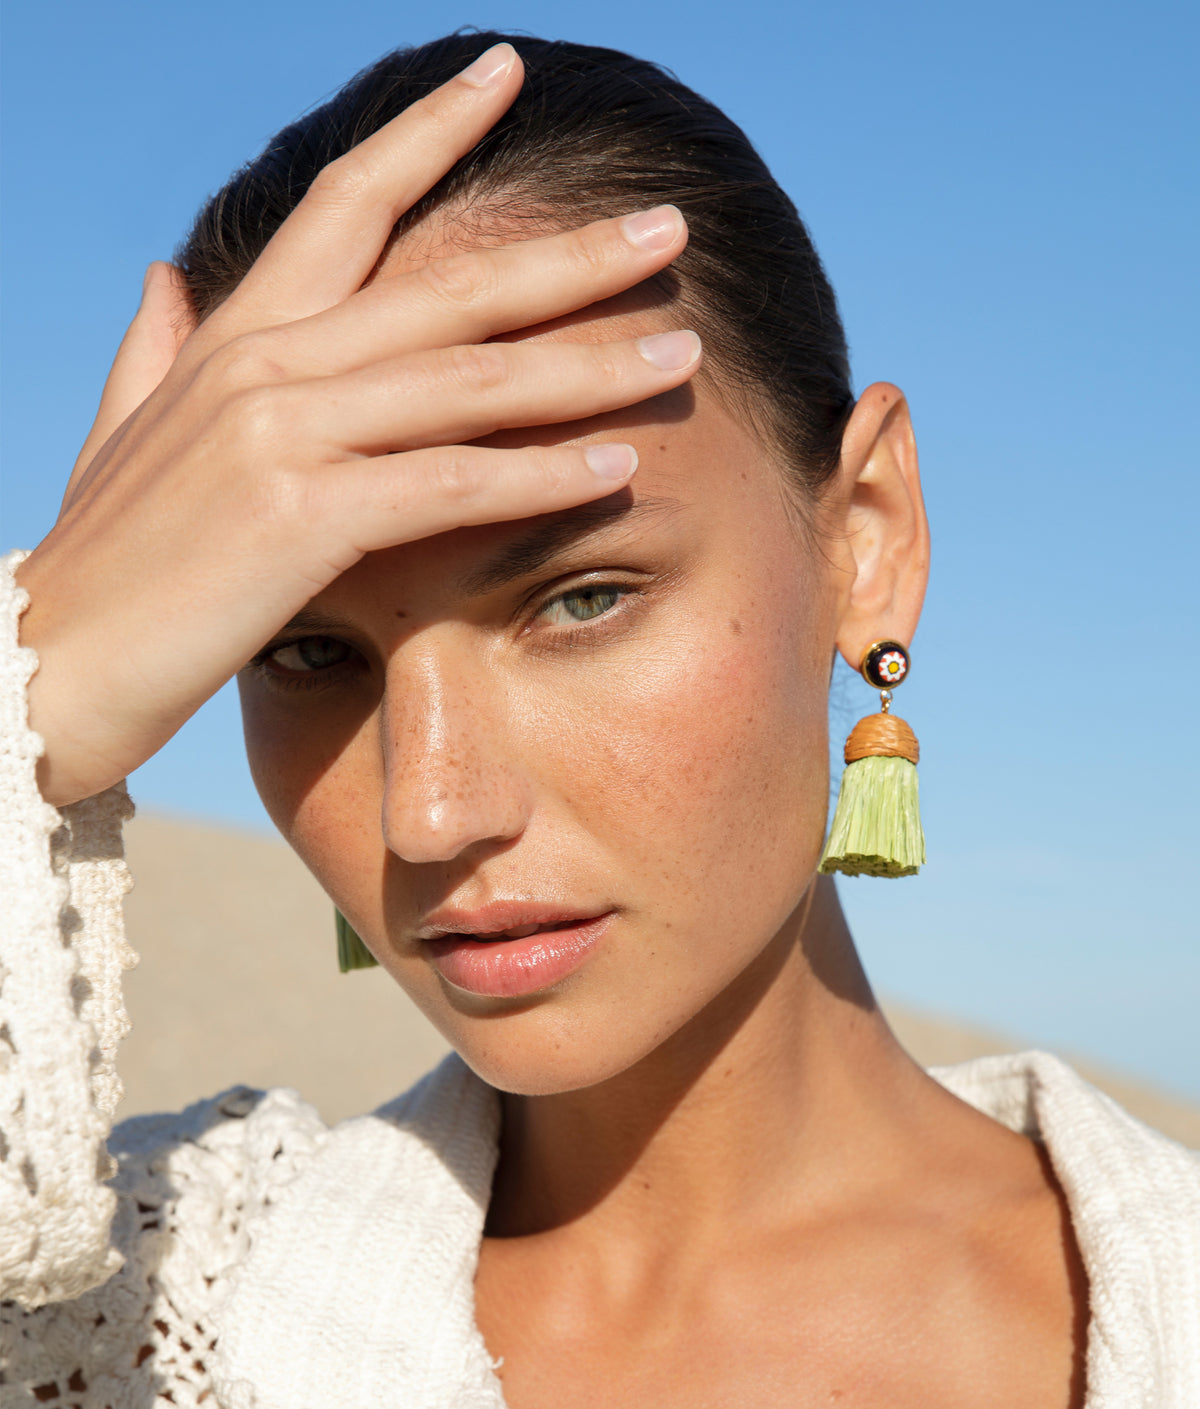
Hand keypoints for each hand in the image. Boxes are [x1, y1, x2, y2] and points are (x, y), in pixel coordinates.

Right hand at [15, 43, 698, 805]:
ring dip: (587, 366)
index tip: (504, 76)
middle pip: (447, 289)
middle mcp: (266, 364)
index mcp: (236, 338)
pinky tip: (620, 464)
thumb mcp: (125, 438)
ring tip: (682, 351)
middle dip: (567, 257)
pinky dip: (539, 474)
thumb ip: (159, 354)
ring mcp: (283, 435)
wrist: (37, 664)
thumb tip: (172, 275)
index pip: (347, 204)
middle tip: (667, 227)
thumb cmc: (104, 563)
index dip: (428, 133)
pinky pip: (449, 484)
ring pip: (469, 382)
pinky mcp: (301, 518)